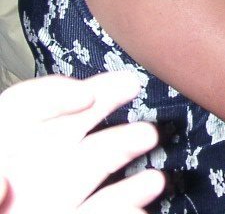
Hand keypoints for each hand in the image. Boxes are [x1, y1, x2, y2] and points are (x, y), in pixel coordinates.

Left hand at [0, 72, 163, 213]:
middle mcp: (30, 172)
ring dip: (126, 144)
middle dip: (105, 97)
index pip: (25, 108)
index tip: (86, 94)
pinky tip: (147, 185)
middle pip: (72, 123)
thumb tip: (1, 180)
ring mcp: (54, 198)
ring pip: (97, 163)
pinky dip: (131, 199)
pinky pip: (107, 206)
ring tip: (149, 135)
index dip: (56, 94)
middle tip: (132, 83)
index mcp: (3, 154)